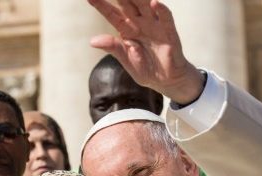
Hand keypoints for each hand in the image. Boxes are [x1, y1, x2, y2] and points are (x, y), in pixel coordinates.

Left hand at [87, 0, 203, 103]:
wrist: (166, 80)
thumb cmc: (146, 69)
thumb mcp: (126, 61)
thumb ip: (113, 48)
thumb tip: (92, 41)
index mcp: (127, 30)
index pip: (112, 14)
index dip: (101, 5)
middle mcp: (140, 23)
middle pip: (128, 4)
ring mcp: (154, 25)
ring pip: (145, 5)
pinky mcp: (169, 31)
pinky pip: (165, 17)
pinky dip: (161, 10)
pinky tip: (154, 3)